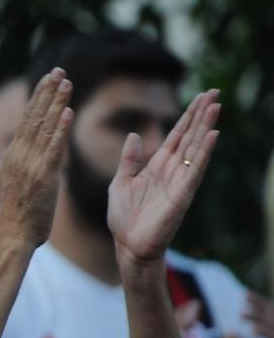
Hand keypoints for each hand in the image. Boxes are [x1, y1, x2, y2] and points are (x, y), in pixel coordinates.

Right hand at [0, 68, 74, 246]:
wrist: (10, 235)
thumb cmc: (7, 210)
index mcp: (11, 154)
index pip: (27, 118)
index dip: (38, 96)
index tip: (48, 77)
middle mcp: (20, 155)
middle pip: (36, 117)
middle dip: (48, 92)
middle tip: (59, 70)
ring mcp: (32, 165)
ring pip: (47, 128)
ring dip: (57, 104)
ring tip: (67, 83)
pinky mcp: (44, 177)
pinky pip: (55, 149)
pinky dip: (61, 130)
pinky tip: (68, 112)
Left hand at [108, 90, 219, 266]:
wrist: (127, 246)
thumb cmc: (124, 218)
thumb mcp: (121, 182)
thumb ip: (130, 160)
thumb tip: (134, 135)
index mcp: (157, 166)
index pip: (177, 135)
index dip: (188, 116)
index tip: (200, 97)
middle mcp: (172, 170)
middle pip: (190, 136)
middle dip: (201, 114)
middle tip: (214, 92)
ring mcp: (180, 181)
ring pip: (196, 148)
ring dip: (206, 126)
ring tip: (216, 106)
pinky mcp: (182, 194)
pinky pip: (195, 169)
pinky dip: (204, 152)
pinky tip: (212, 135)